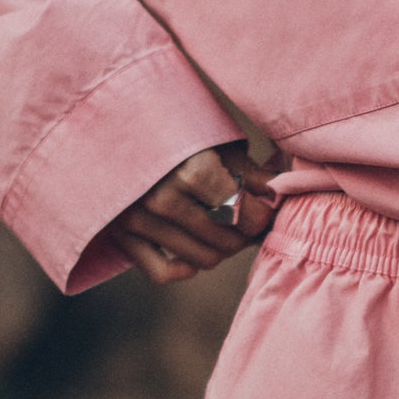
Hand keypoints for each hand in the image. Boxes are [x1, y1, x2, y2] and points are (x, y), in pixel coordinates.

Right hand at [108, 141, 283, 284]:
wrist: (114, 124)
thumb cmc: (176, 129)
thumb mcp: (218, 142)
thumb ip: (252, 174)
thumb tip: (285, 195)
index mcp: (191, 171)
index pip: (247, 216)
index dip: (263, 215)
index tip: (264, 206)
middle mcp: (162, 199)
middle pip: (228, 241)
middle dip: (245, 233)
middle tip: (246, 217)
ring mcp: (138, 220)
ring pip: (204, 259)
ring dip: (222, 248)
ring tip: (224, 226)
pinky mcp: (122, 236)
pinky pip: (164, 273)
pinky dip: (185, 267)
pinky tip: (194, 248)